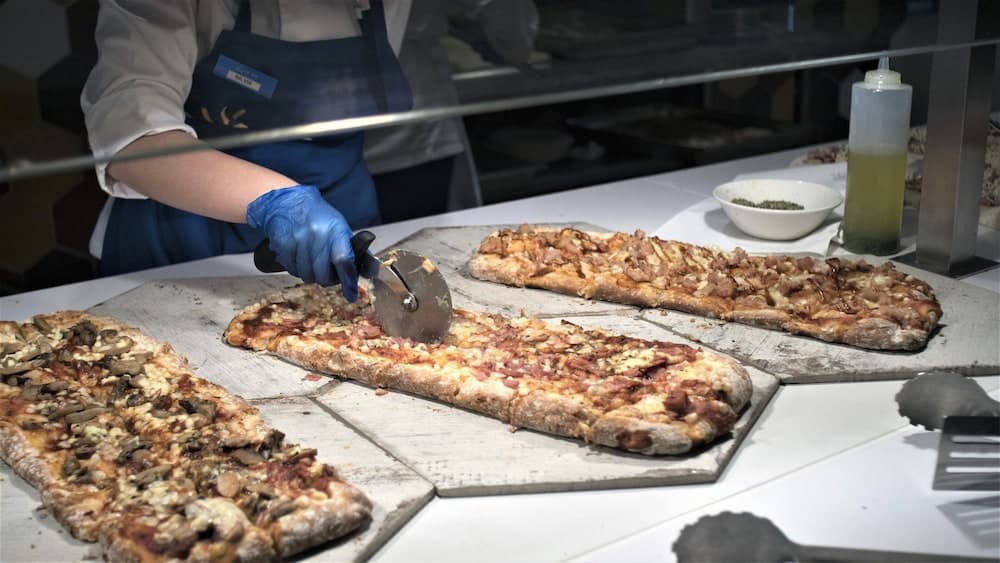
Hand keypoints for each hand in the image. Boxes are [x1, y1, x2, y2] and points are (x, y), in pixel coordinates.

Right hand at [246, 185, 359, 300]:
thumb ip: (355, 251)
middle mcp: (317, 235)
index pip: (343, 260)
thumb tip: (371, 271)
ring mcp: (298, 239)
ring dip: (311, 275)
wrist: (289, 202)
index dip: (348, 280)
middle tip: (327, 272)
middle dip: (327, 279)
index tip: (351, 294)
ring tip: (312, 262)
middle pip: (323, 274)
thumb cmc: (319, 218)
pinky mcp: (283, 244)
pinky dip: (297, 269)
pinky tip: (300, 258)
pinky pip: (292, 270)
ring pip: (306, 275)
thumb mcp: (341, 229)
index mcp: (336, 230)